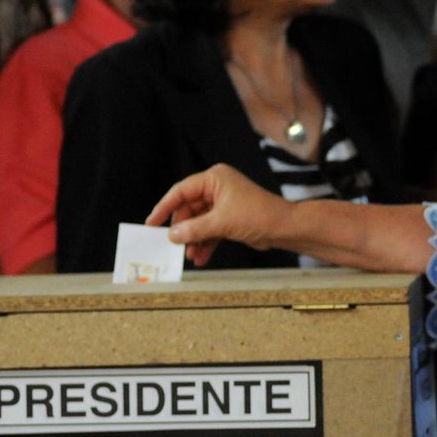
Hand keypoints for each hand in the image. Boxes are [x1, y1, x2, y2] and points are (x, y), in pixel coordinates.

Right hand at [146, 163, 292, 265]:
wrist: (285, 228)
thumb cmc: (259, 215)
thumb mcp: (221, 222)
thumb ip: (194, 229)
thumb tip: (172, 235)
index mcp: (215, 178)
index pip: (182, 191)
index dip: (165, 207)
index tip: (152, 223)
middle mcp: (217, 188)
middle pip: (189, 209)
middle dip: (183, 229)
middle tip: (174, 246)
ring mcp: (223, 204)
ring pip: (198, 222)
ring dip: (193, 239)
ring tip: (190, 256)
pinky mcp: (229, 218)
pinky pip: (209, 230)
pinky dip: (205, 243)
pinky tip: (201, 257)